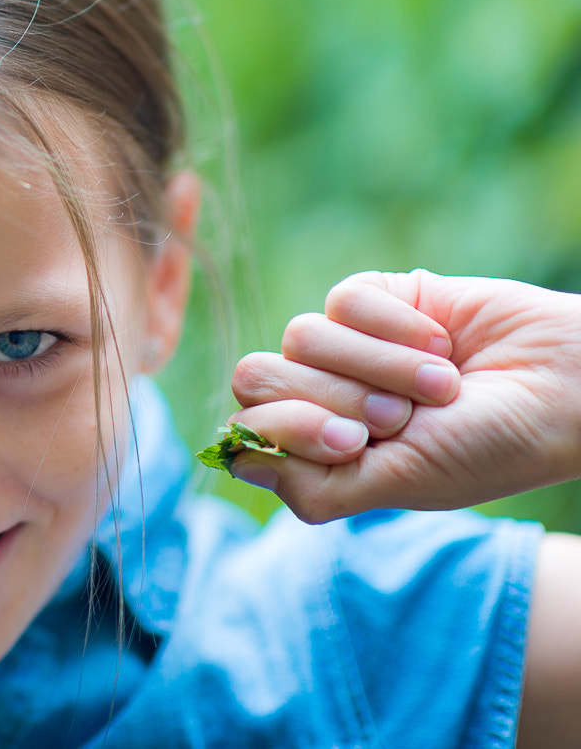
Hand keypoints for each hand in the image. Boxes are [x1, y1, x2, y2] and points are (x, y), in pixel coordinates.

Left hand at [227, 270, 580, 522]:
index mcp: (314, 451)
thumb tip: (235, 457)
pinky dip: (396, 327)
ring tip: (437, 385)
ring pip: (299, 336)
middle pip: (254, 377)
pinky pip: (343, 299)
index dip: (290, 429)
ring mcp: (340, 347)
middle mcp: (317, 396)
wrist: (563, 389)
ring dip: (377, 365)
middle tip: (399, 416)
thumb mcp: (400, 484)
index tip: (355, 442)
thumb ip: (313, 484)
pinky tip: (440, 343)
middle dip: (332, 398)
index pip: (244, 429)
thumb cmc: (487, 448)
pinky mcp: (371, 299)